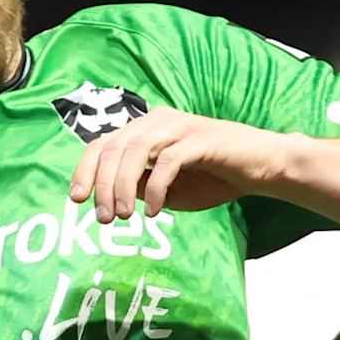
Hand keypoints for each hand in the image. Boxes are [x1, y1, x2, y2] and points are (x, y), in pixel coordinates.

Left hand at [71, 108, 295, 220]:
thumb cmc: (215, 178)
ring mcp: (180, 127)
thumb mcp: (168, 189)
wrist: (261, 168)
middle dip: (104, 184)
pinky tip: (156, 210)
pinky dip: (157, 186)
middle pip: (115, 146)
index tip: (77, 199)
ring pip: (137, 149)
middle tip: (104, 218)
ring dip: (124, 184)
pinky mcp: (202, 139)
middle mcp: (159, 121)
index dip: (86, 169)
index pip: (103, 143)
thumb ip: (139, 187)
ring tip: (124, 215)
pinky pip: (169, 160)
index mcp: (146, 130)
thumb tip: (110, 197)